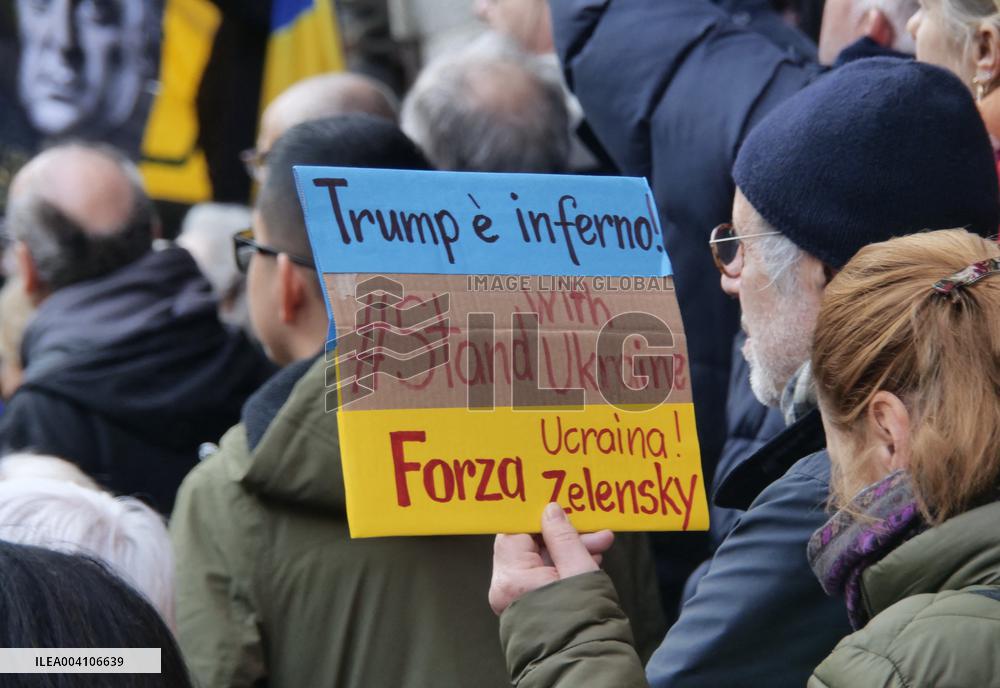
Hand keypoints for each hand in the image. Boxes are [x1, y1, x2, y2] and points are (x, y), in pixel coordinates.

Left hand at [489, 502, 614, 614]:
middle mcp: (505, 588)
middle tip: (593, 529)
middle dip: (563, 535)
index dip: (539, 515)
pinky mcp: (525, 606)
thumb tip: (551, 510)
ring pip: (537, 560)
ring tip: (600, 547)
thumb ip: (564, 537)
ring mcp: (513, 599)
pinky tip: (589, 561)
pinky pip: (540, 576)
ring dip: (567, 550)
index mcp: (512, 577)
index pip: (515, 530)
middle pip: (528, 545)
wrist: (586, 665)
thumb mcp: (579, 570)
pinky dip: (562, 567)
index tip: (561, 505)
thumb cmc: (584, 622)